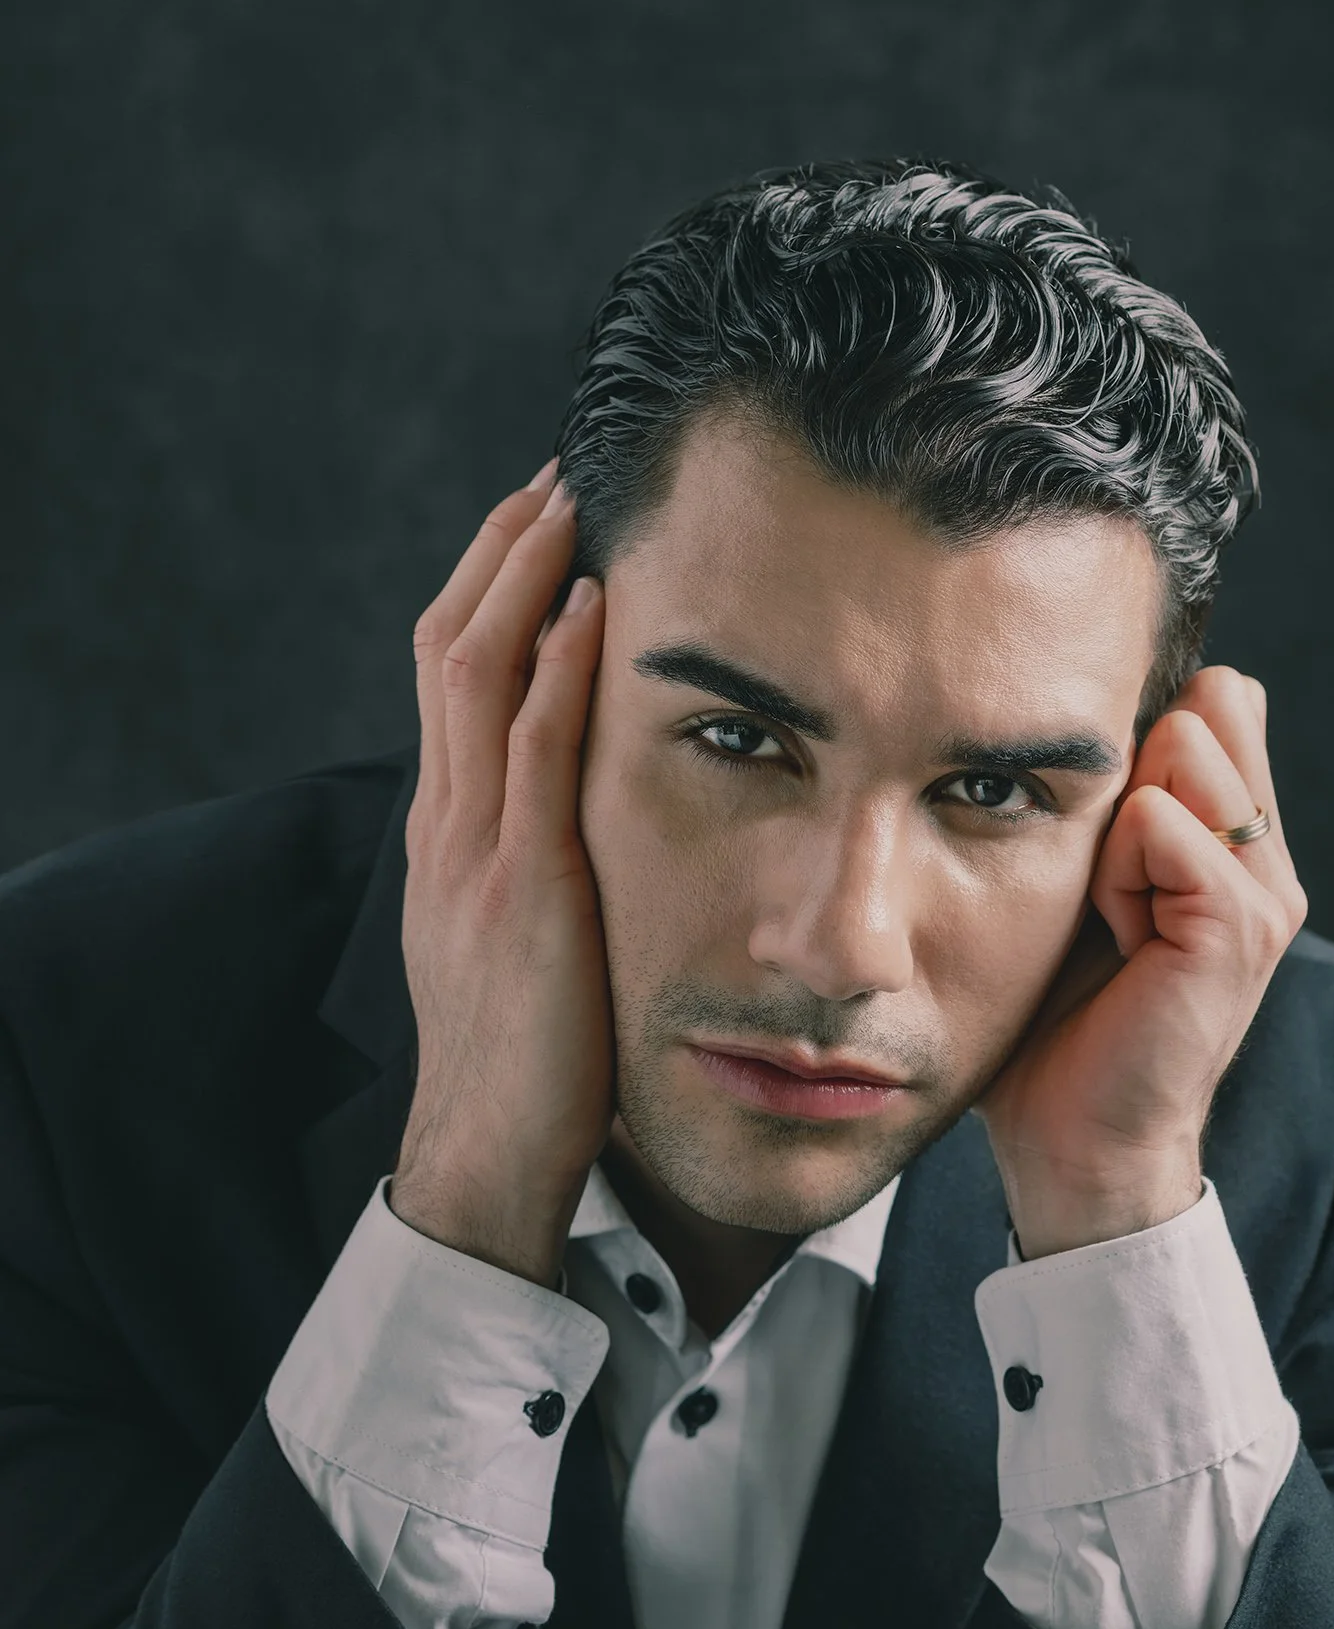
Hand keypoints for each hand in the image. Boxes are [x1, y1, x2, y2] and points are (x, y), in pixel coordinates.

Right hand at [389, 461, 612, 1288]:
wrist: (485, 1147)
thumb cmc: (519, 1058)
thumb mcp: (510, 942)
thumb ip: (528, 869)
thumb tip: (573, 826)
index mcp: (448, 834)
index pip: (453, 680)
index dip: (489, 595)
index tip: (538, 530)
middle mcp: (449, 824)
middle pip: (452, 649)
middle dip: (500, 555)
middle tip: (555, 480)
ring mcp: (478, 851)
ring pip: (478, 678)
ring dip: (523, 580)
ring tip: (569, 503)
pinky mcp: (524, 888)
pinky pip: (532, 755)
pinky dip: (556, 672)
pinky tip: (590, 607)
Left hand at [976, 666, 1308, 1260]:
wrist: (1074, 1140)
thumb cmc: (1058, 1026)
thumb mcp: (1082, 889)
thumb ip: (1110, 810)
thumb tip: (1084, 722)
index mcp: (1237, 847)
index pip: (1217, 704)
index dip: (1141, 743)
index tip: (1105, 840)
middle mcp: (1267, 862)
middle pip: (1210, 708)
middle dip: (1129, 776)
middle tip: (1109, 886)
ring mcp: (1264, 893)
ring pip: (1184, 750)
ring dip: (1116, 826)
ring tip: (1112, 913)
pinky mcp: (1239, 924)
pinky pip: (1158, 823)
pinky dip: (1115, 871)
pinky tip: (1117, 936)